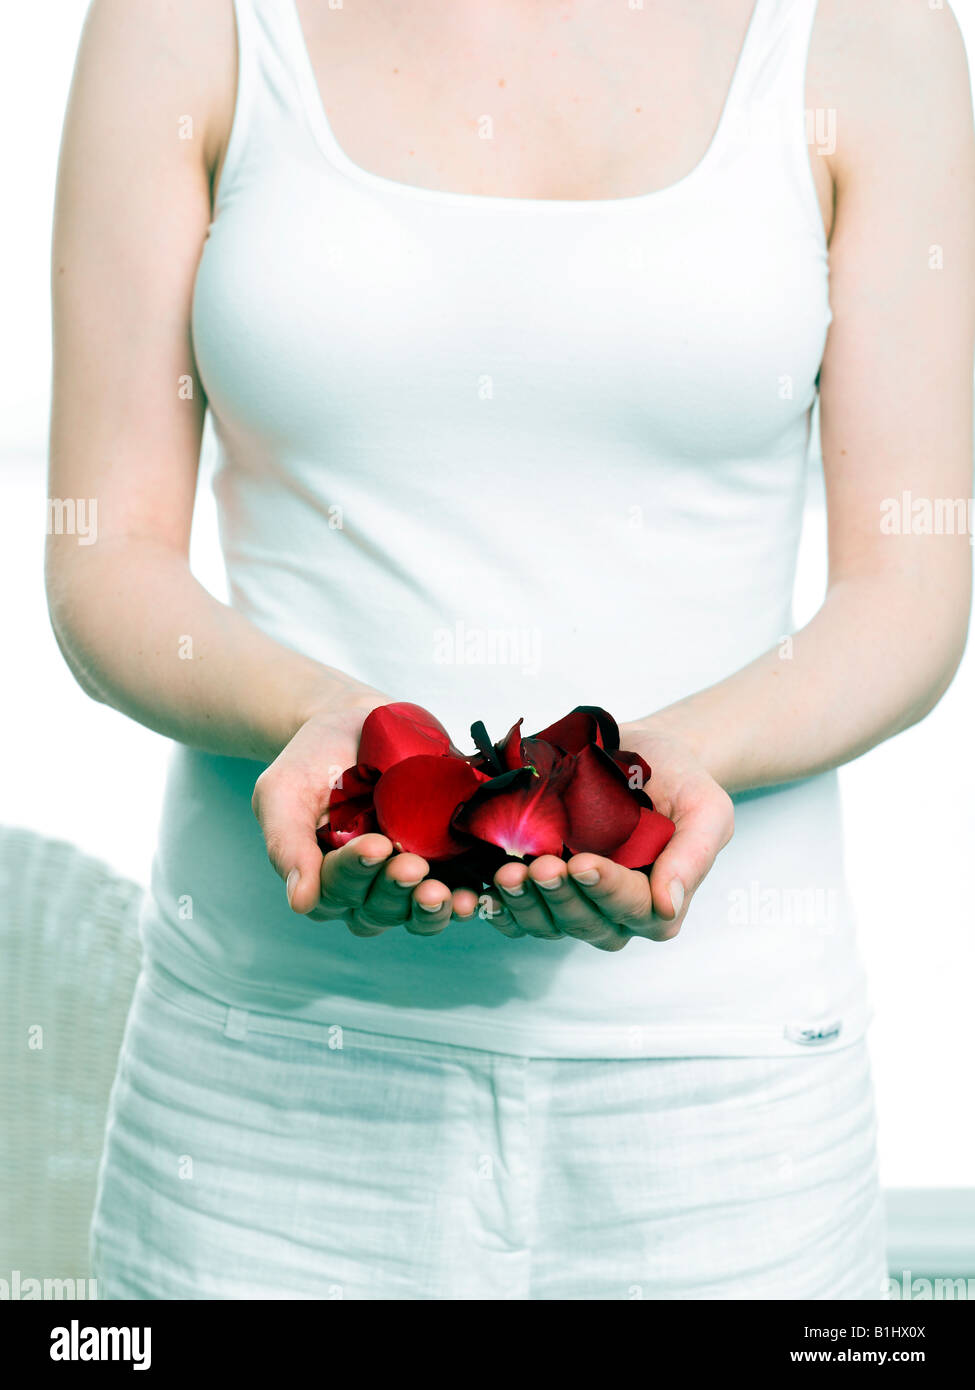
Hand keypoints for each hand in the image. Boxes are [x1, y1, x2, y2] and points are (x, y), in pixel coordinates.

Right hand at [252, 691, 478, 934]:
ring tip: (442, 892)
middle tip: (412, 865)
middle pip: (377, 908)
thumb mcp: (283, 792)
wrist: (356, 722)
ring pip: (414, 913)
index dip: (356, 871)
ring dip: (429, 908)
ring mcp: (404, 877)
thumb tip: (300, 903)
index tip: (375, 845)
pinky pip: (453, 894)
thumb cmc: (312, 758)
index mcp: (321, 876)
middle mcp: (363, 886)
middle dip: (395, 889)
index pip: (335, 889)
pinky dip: (463, 900)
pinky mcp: (442, 861)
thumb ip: (287, 843)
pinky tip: (472, 896)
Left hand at [481, 720, 733, 948]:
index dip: (606, 890)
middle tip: (540, 865)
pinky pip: (518, 915)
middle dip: (561, 896)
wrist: (642, 752)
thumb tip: (669, 905)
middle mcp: (615, 912)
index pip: (634, 908)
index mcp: (660, 901)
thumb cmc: (679, 781)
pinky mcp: (543, 890)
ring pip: (549, 923)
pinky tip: (483, 889)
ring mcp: (576, 902)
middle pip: (587, 922)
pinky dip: (499, 907)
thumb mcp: (706, 809)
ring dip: (526, 903)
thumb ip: (694, 855)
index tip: (582, 862)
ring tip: (508, 871)